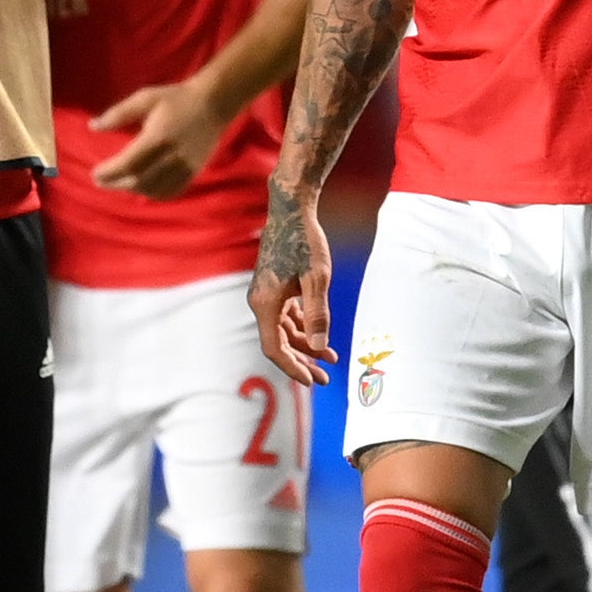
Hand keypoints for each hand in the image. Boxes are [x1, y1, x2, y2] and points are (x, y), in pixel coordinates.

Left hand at [90, 73, 228, 197]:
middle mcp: (172, 156)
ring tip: (118, 183)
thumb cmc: (176, 98)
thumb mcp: (145, 98)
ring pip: (153, 189)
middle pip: (138, 181)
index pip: (128, 164)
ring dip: (132, 189)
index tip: (95, 173)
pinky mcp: (193, 172)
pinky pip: (170, 192)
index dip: (109, 172)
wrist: (213, 104)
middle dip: (115, 184)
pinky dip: (153, 194)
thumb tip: (93, 126)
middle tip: (100, 181)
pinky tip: (142, 188)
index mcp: (158, 137)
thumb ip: (118, 114)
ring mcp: (185, 167)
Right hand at [251, 192, 334, 385]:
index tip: (311, 382)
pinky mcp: (273, 287)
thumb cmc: (305, 240)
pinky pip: (286, 316)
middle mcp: (260, 302)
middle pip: (279, 343)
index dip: (292, 368)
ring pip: (284, 331)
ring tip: (331, 359)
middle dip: (302, 362)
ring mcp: (265, 295)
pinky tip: (319, 335)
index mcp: (265, 304)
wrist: (291, 209)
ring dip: (305, 345)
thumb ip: (318, 314)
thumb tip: (321, 347)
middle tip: (324, 379)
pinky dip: (302, 327)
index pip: (274, 349)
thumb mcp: (317, 278)